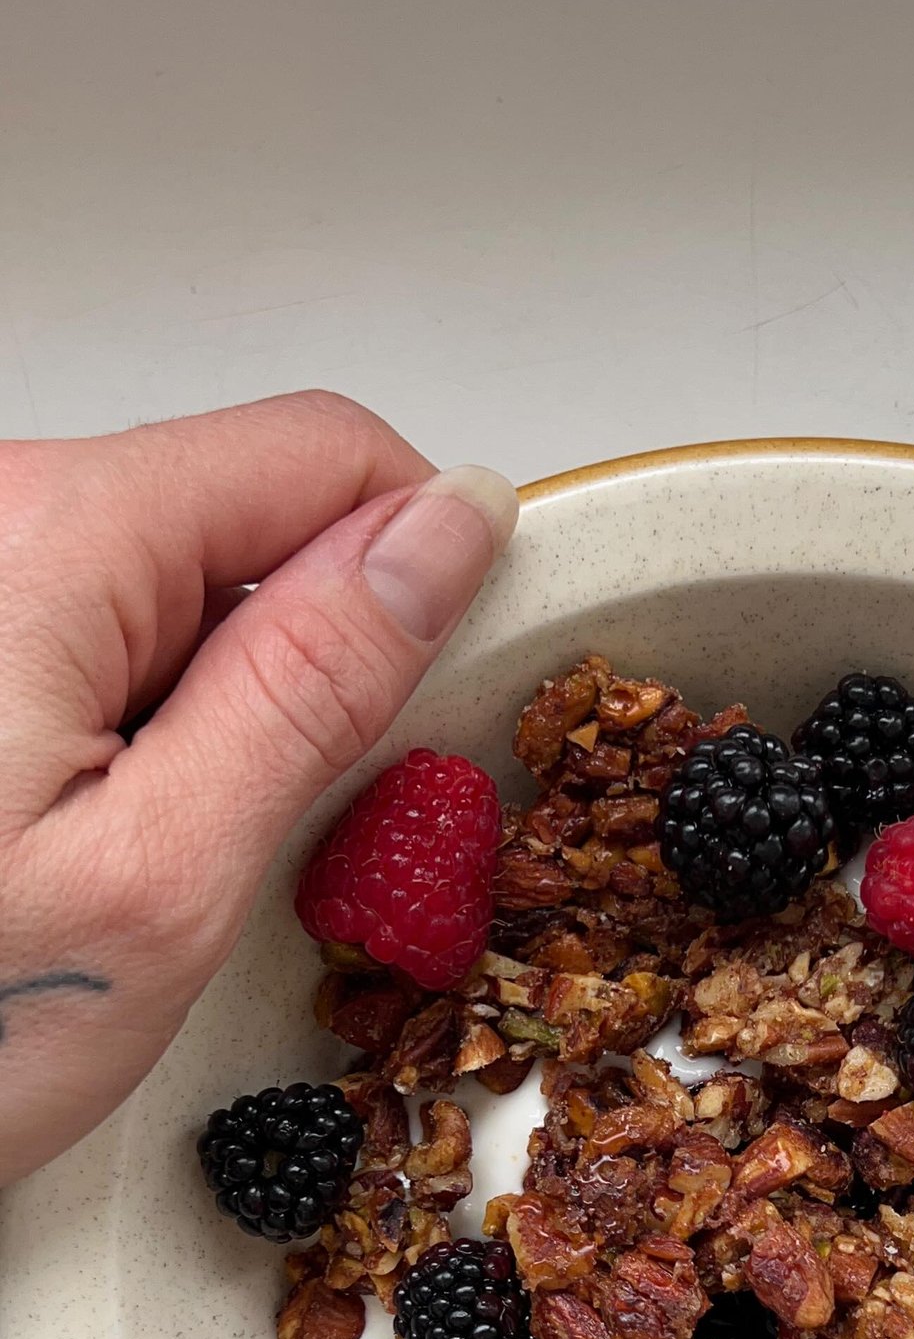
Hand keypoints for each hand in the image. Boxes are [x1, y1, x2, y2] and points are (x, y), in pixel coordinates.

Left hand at [0, 392, 517, 1184]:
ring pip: (163, 592)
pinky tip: (71, 860)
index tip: (429, 710)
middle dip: (301, 665)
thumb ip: (314, 687)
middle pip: (240, 519)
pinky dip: (121, 741)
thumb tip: (442, 537)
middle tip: (258, 849)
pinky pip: (78, 643)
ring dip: (204, 720)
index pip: (327, 454)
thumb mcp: (160, 883)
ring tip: (135, 876)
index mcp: (47, 538)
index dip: (422, 568)